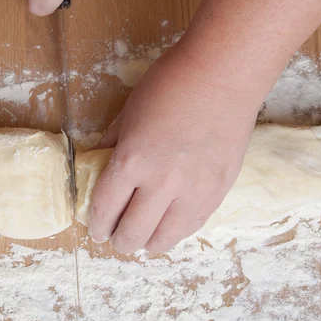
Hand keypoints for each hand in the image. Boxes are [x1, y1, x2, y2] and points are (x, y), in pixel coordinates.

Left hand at [88, 41, 264, 253]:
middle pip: (133, 232)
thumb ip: (111, 146)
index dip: (97, 224)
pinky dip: (175, 232)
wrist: (223, 75)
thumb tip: (97, 167)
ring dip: (148, 244)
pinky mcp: (217, 192)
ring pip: (164, 239)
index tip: (96, 230)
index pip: (105, 208)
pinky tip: (168, 228)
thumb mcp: (128, 113)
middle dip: (120, 241)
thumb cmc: (170, 85)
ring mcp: (193, 191)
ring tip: (143, 240)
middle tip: (117, 239)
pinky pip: (192, 227)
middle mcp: (161, 183)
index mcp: (132, 160)